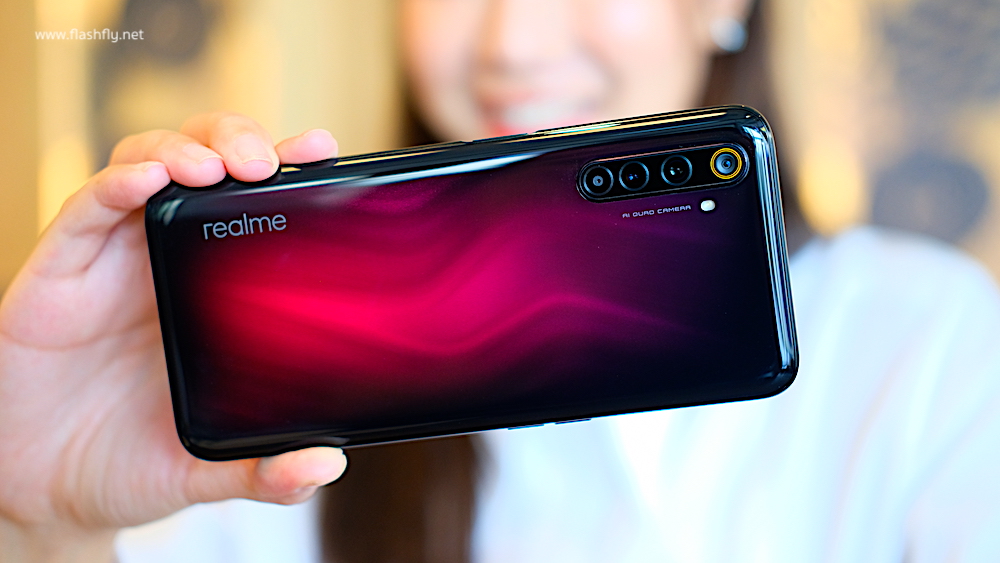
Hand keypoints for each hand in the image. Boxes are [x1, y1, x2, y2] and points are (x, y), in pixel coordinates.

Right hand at [0, 113, 346, 561]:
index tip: (323, 152)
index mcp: (213, 291)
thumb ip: (264, 472)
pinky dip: (117, 184)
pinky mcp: (61, 268)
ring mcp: (113, 259)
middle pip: (204, 164)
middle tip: (267, 160)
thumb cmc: (128, 462)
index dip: (288, 171)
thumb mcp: (206, 469)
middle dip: (236, 141)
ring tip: (215, 167)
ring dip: (182, 150)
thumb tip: (326, 467)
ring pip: (146, 164)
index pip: (255, 208)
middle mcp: (167, 262)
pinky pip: (88, 208)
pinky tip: (149, 182)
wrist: (44, 491)